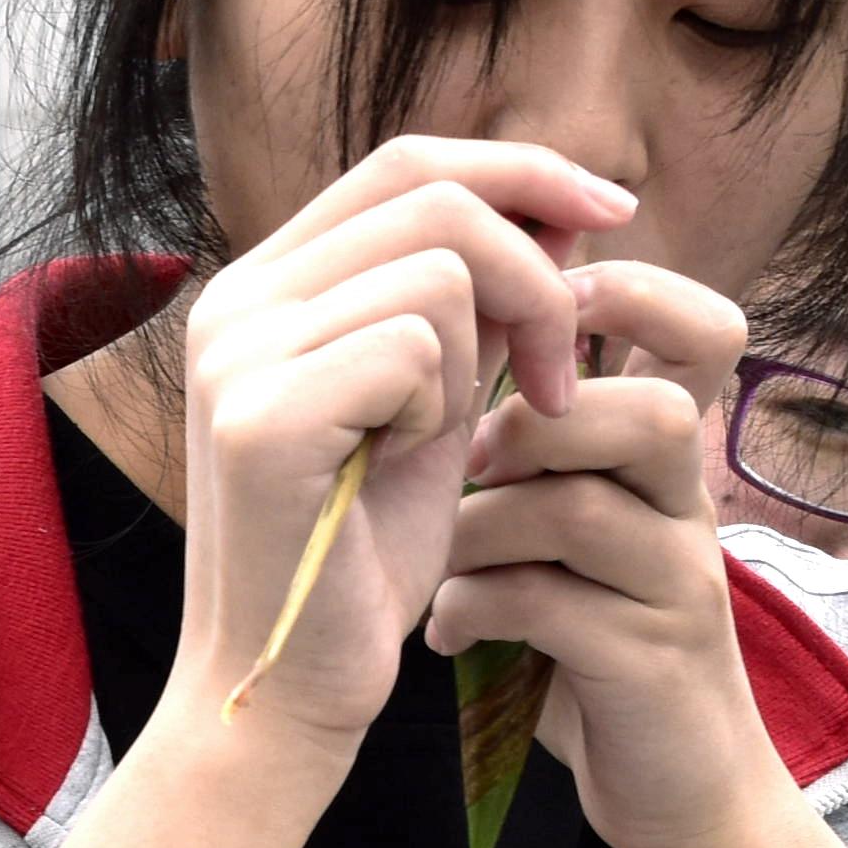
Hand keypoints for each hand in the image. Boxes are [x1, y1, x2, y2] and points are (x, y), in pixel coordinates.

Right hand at [163, 139, 627, 744]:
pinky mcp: (260, 415)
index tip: (612, 212)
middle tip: (552, 378)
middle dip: (533, 276)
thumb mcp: (433, 403)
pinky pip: (410, 346)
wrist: (297, 685)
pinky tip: (403, 469)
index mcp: (265, 286)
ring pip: (436, 272)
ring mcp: (237, 353)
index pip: (407, 162)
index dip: (520, 170)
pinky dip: (438, 410)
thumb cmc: (363, 555)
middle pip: (433, 197)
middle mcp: (234, 301)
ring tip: (438, 444)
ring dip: (475, 365)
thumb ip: (473, 304)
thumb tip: (560, 209)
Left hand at [455, 257, 818, 847]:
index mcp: (671, 463)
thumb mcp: (572, 532)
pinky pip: (550, 604)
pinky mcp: (649, 664)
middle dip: (536, 424)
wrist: (681, 793)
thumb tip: (445, 353)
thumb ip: (536, 452)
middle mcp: (690, 510)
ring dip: (481, 528)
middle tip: (472, 465)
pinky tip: (448, 634)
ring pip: (579, 507)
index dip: (628, 296)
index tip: (535, 331)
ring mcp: (678, 586)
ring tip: (443, 563)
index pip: (706, 333)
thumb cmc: (598, 647)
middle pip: (648, 412)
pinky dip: (474, 610)